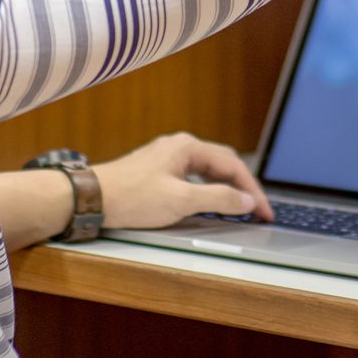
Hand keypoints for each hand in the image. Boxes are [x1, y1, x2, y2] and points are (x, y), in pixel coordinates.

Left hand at [92, 132, 274, 227]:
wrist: (92, 197)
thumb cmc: (133, 197)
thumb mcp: (181, 201)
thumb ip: (218, 199)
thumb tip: (247, 200)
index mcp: (188, 147)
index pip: (233, 165)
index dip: (253, 190)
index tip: (264, 211)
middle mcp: (179, 146)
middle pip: (223, 163)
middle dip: (243, 186)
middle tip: (258, 209)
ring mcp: (167, 157)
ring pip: (207, 169)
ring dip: (226, 187)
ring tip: (240, 206)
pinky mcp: (157, 170)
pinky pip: (193, 175)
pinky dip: (208, 188)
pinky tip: (209, 201)